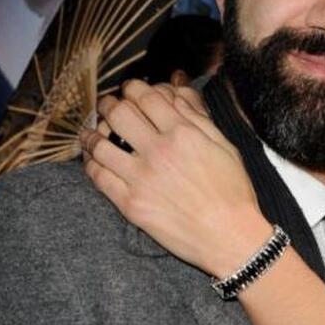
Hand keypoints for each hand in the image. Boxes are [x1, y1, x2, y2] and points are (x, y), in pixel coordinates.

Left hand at [80, 80, 267, 277]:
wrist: (229, 236)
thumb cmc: (233, 192)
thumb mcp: (224, 146)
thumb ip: (197, 117)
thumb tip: (175, 92)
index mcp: (184, 134)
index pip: (146, 96)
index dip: (133, 88)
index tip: (129, 90)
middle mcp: (159, 151)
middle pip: (118, 113)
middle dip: (109, 104)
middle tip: (107, 105)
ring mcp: (142, 178)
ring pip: (100, 145)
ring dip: (92, 133)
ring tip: (92, 132)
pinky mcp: (131, 204)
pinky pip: (99, 177)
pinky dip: (91, 164)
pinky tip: (93, 160)